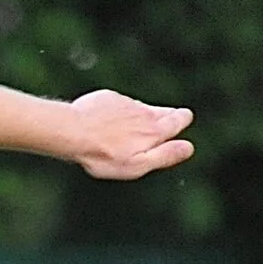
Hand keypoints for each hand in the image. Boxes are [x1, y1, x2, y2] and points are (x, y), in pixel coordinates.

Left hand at [68, 90, 194, 179]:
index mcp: (154, 130)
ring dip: (140, 117)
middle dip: (167, 117)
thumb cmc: (104, 154)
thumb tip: (188, 147)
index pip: (180, 119)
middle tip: (158, 127)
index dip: (182, 120)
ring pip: (141, 108)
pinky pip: (119, 104)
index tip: (180, 122)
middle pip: (165, 111)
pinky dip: (118, 113)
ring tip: (126, 132)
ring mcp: (126, 103)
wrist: (73, 132)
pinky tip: (105, 124)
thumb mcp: (137, 165)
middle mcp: (144, 112)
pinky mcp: (109, 98)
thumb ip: (165, 155)